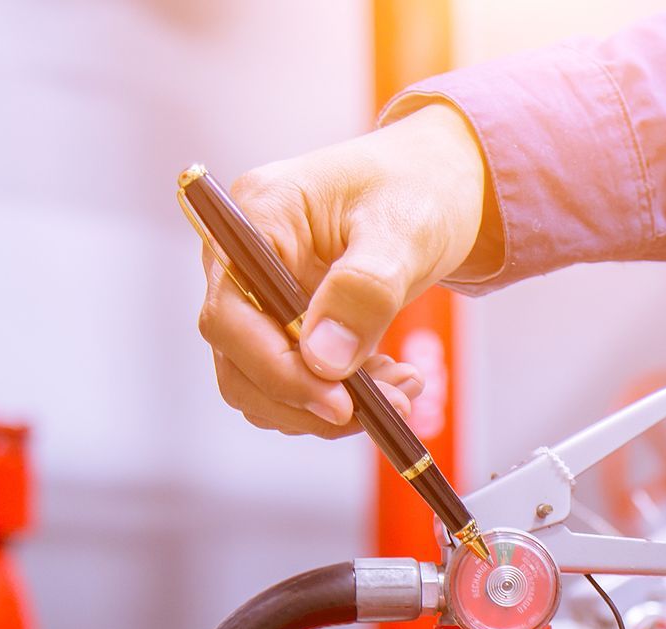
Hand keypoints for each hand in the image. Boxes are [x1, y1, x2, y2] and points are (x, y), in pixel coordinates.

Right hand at [195, 103, 491, 437]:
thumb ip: (364, 289)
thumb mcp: (403, 230)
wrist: (433, 183)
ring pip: (264, 385)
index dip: (278, 371)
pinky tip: (393, 380)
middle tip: (393, 406)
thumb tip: (324, 360)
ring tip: (404, 388)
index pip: (231, 315)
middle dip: (312, 400)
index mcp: (254, 220)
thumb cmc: (416, 188)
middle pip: (238, 362)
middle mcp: (240, 262)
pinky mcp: (288, 325)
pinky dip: (343, 397)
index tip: (340, 404)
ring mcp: (260, 297)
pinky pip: (296, 381)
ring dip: (333, 407)